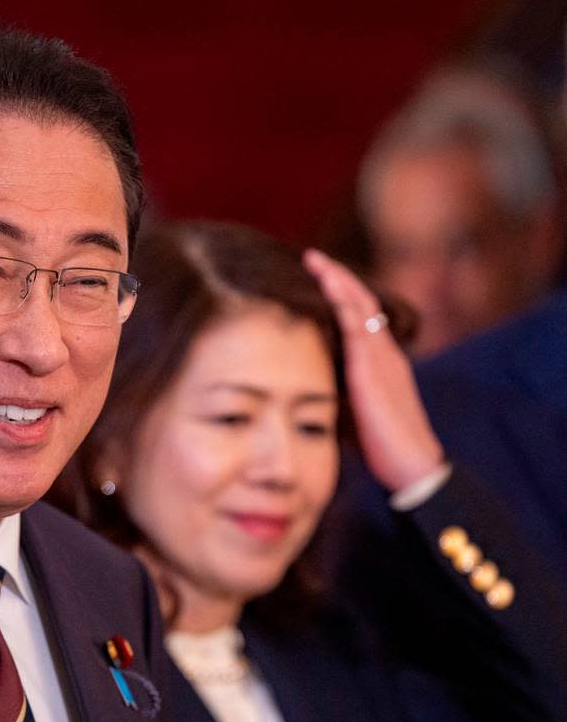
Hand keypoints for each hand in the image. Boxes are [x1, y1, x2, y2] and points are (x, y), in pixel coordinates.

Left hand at [303, 249, 444, 491]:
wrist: (412, 464)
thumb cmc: (383, 446)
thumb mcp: (357, 409)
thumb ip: (340, 390)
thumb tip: (310, 387)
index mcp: (382, 360)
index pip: (362, 316)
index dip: (342, 294)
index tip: (318, 276)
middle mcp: (385, 352)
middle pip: (362, 301)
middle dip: (337, 277)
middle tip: (311, 257)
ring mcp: (381, 357)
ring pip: (359, 306)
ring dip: (337, 280)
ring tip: (314, 260)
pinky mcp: (371, 369)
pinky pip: (357, 325)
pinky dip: (341, 301)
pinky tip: (325, 284)